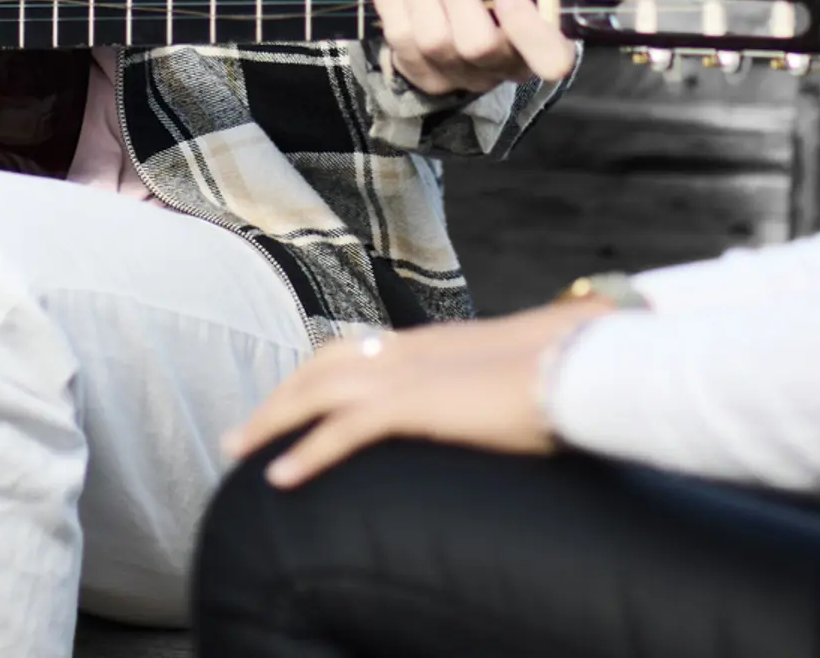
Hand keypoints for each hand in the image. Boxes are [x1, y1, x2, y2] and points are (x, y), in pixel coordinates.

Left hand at [223, 297, 611, 486]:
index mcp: (429, 342)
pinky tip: (280, 477)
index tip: (291, 397)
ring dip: (272, 420)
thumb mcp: (509, 379)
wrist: (581, 364)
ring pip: (316, 393)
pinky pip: (343, 431)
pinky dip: (306, 452)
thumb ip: (484, 390)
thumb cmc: (562, 373)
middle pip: (320, 366)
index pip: (353, 351)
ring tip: (239, 449)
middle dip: (279, 396)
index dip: (315, 374)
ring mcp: (407, 374)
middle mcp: (408, 349)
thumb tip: (489, 410)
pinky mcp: (414, 404)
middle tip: (244, 430)